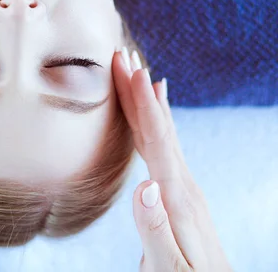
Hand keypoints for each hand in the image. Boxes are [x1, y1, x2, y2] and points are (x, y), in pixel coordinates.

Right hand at [113, 48, 231, 271]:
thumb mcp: (169, 268)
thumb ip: (155, 229)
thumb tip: (144, 186)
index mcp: (176, 197)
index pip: (157, 140)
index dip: (142, 103)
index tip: (128, 69)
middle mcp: (183, 184)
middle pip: (159, 127)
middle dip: (139, 90)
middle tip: (123, 55)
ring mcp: (183, 187)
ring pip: (163, 133)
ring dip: (147, 101)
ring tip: (136, 73)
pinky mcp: (178, 192)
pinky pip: (165, 147)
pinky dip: (158, 123)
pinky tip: (156, 113)